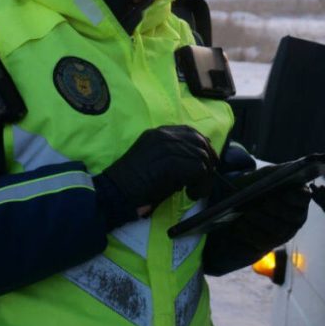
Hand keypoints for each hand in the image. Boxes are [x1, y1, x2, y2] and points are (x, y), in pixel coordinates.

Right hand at [101, 125, 217, 211]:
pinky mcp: (172, 163)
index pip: (190, 132)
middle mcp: (164, 135)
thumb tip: (198, 163)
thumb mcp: (154, 160)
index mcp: (159, 132)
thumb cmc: (133, 182)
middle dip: (208, 162)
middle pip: (200, 142)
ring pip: (202, 157)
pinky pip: (199, 170)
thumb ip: (174, 155)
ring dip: (204, 178)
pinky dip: (201, 185)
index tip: (208, 161)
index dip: (203, 146)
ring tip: (194, 190)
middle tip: (204, 181)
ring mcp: (168, 147)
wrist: (116, 191)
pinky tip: (191, 194)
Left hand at [229, 166, 311, 249]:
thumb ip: (279, 171)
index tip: (283, 192)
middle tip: (263, 202)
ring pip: (278, 229)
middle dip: (277, 209)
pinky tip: (240, 224)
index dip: (294, 196)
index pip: (304, 198)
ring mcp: (286, 231)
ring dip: (262, 220)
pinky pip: (264, 241)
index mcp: (300, 197)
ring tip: (247, 213)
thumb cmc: (258, 184)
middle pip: (292, 216)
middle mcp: (297, 216)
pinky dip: (251, 232)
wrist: (241, 201)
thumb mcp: (267, 174)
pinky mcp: (271, 243)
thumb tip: (291, 169)